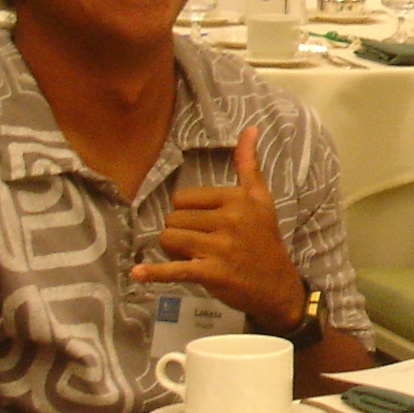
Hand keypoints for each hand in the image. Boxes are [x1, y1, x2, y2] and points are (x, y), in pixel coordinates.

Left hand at [128, 125, 308, 332]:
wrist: (276, 284)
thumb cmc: (264, 238)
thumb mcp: (261, 198)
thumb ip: (248, 164)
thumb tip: (250, 128)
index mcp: (236, 198)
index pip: (183, 198)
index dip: (187, 212)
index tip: (204, 224)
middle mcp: (228, 220)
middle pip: (173, 219)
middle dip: (179, 232)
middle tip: (199, 244)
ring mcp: (219, 248)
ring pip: (169, 239)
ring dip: (172, 250)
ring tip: (192, 257)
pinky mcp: (211, 273)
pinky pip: (174, 270)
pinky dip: (154, 273)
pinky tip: (137, 273)